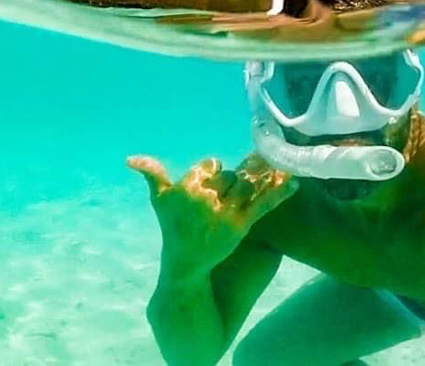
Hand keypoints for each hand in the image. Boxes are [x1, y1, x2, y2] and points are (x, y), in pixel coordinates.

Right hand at [127, 154, 297, 278]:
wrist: (185, 265)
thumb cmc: (172, 230)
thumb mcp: (160, 201)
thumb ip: (152, 174)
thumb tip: (130, 158)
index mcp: (186, 187)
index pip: (211, 165)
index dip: (213, 172)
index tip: (213, 179)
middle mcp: (205, 198)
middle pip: (231, 174)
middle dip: (234, 179)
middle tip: (236, 187)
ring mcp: (224, 212)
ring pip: (248, 184)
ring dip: (262, 177)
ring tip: (276, 167)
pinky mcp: (241, 226)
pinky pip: (263, 204)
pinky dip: (280, 192)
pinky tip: (294, 181)